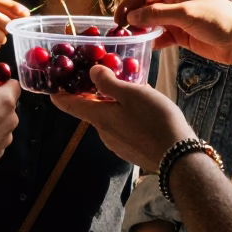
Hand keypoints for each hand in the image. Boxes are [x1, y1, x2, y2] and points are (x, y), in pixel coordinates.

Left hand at [51, 66, 194, 170]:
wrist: (178, 158)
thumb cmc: (154, 121)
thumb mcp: (131, 94)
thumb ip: (109, 82)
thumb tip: (92, 72)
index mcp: (98, 118)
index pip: (68, 105)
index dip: (58, 93)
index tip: (53, 83)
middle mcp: (103, 133)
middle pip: (91, 110)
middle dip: (94, 93)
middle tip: (104, 75)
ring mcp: (118, 144)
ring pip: (110, 117)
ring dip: (114, 103)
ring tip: (132, 87)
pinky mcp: (132, 149)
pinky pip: (123, 127)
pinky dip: (127, 114)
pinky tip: (145, 107)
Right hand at [115, 0, 231, 66]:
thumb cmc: (219, 20)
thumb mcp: (186, 14)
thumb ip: (157, 14)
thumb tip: (131, 17)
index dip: (129, 2)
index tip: (118, 18)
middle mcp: (175, 0)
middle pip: (146, 6)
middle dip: (133, 17)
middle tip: (121, 31)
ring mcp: (178, 18)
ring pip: (152, 22)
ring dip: (141, 30)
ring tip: (131, 41)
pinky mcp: (182, 34)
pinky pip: (161, 35)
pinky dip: (153, 40)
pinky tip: (147, 47)